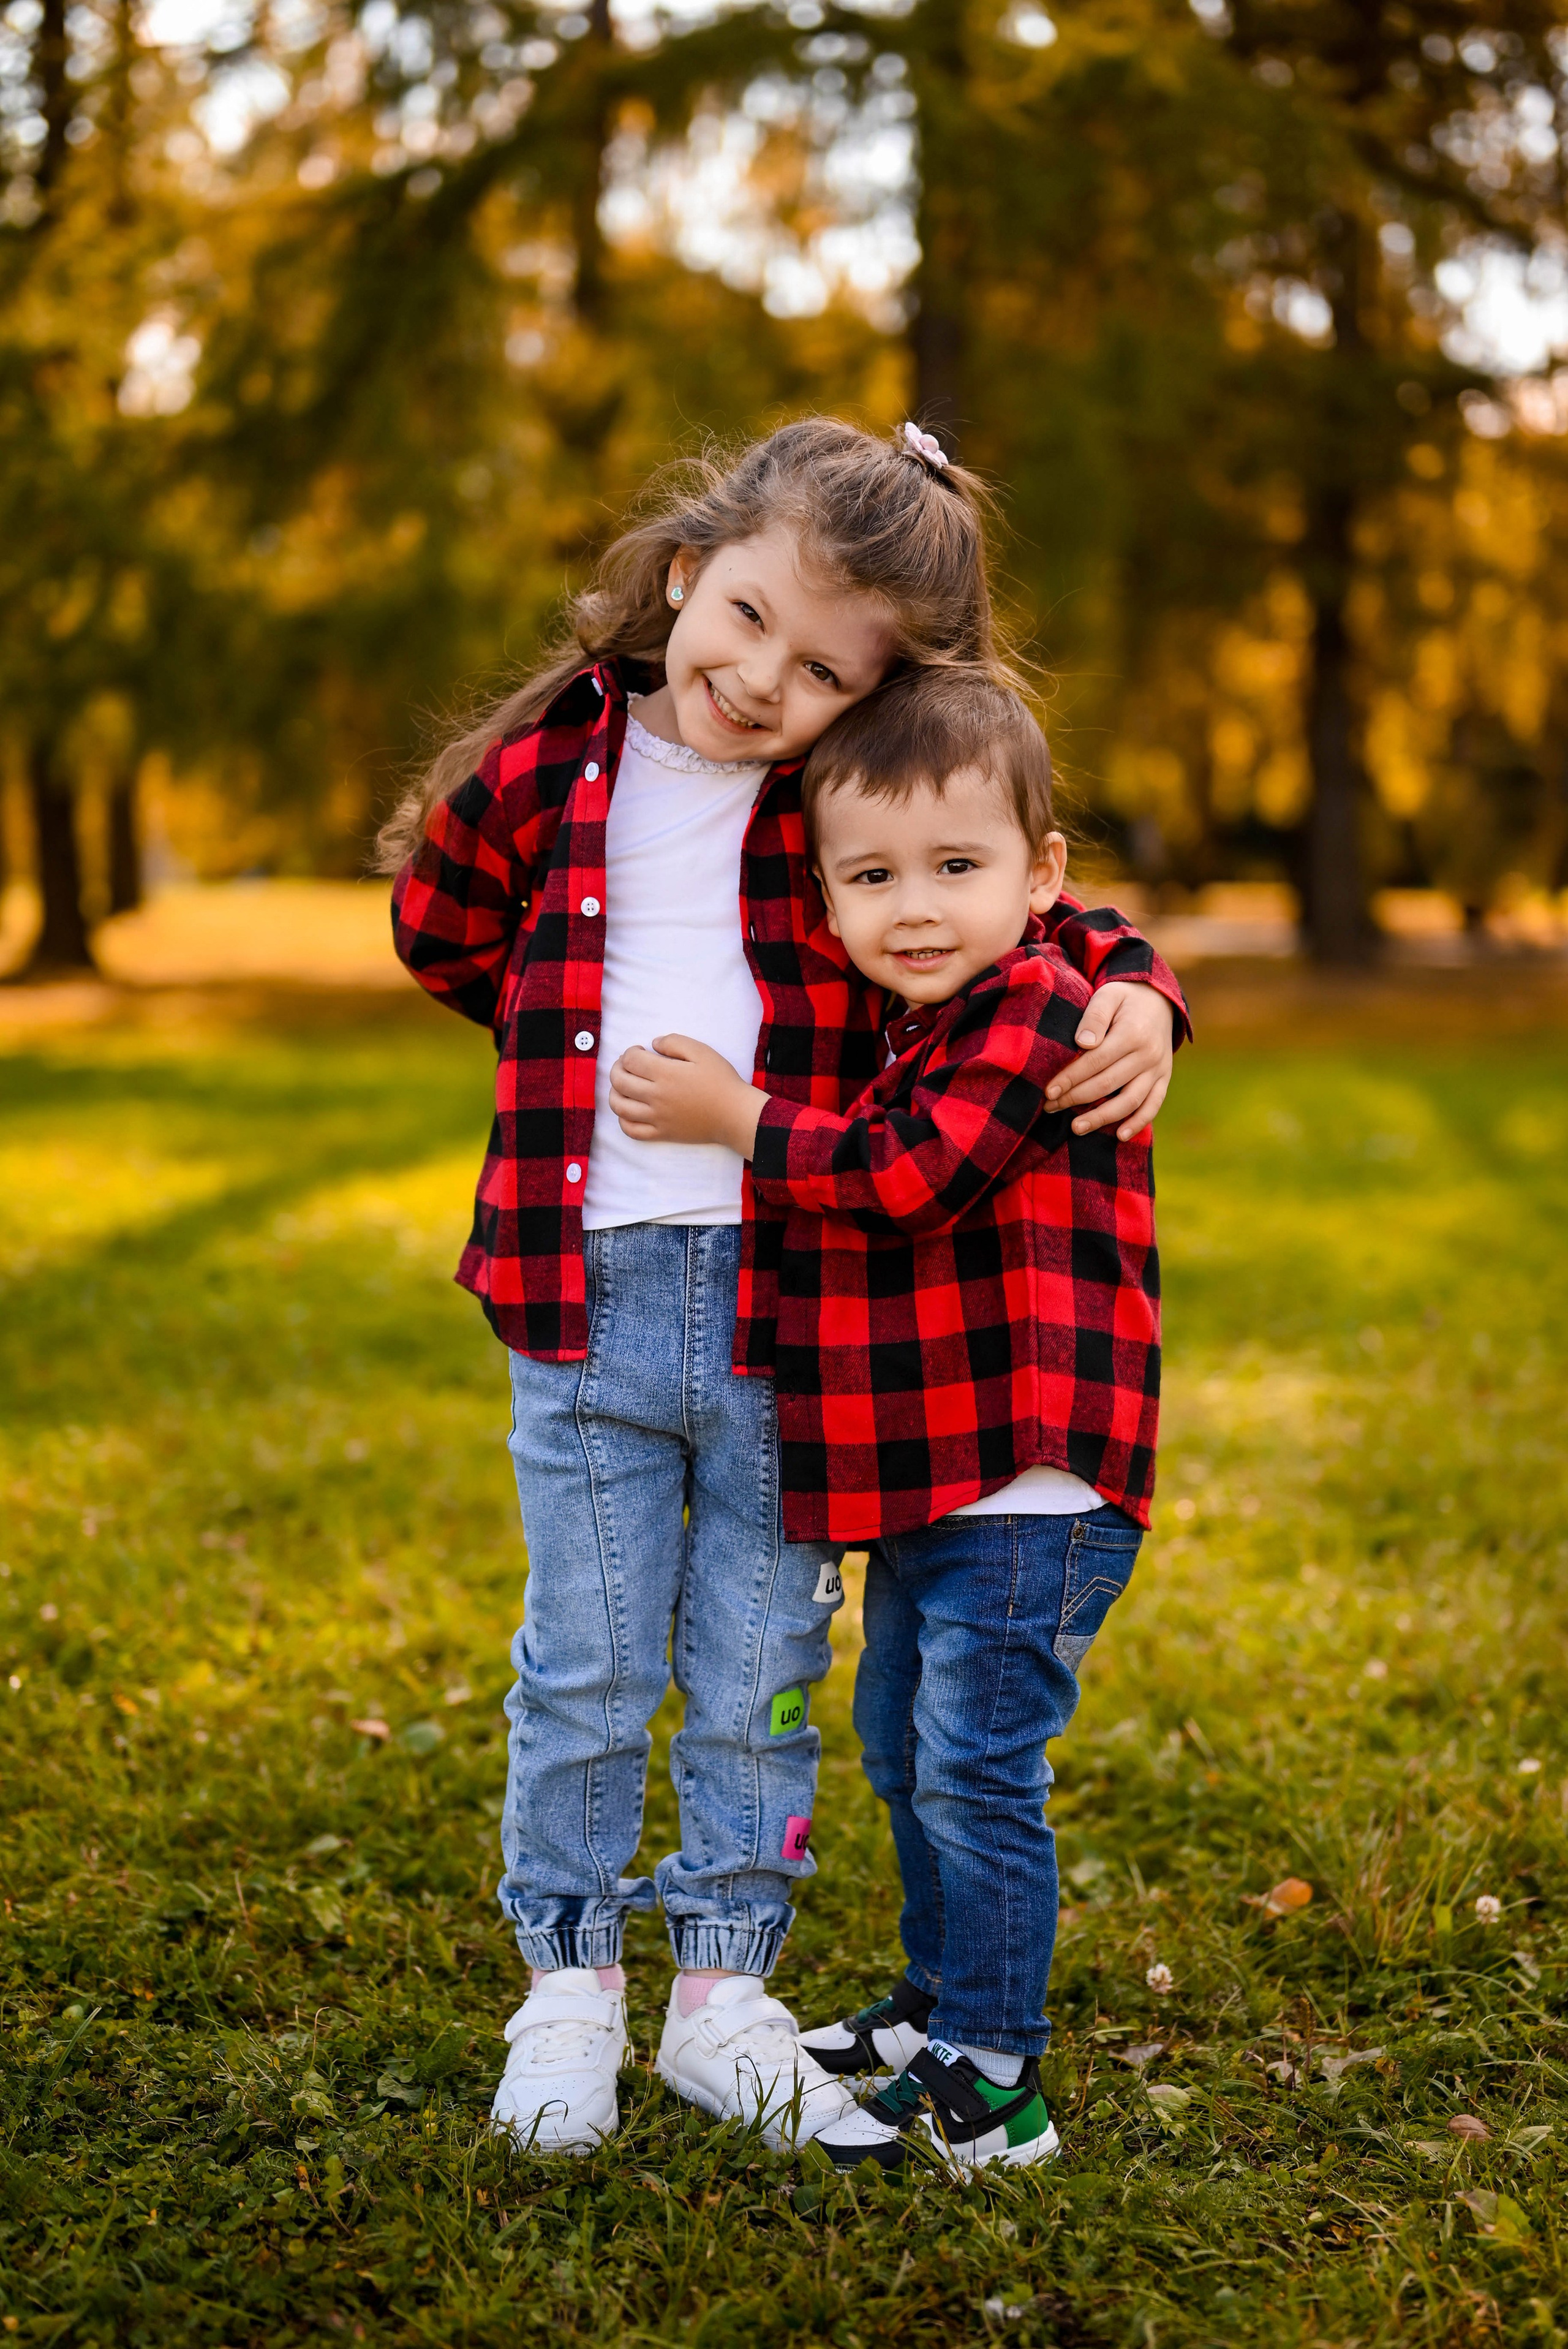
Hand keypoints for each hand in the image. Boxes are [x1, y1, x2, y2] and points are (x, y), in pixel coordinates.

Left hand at [608, 1035, 768, 1156]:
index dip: (630, 1052)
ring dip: (615, 1092)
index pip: (630, 1061)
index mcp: (665, 1074)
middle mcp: (656, 1096)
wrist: (734, 1114)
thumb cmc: (721, 1081)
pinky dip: (623, 1120)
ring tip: (624, 1086)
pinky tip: (629, 1111)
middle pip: (619, 1081)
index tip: (639, 1051)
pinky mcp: (661, 1133)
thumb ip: (675, 1042)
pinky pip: (631, 1131)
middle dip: (618, 1068)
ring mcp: (656, 1117)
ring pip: (619, 1106)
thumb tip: (653, 1044)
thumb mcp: (702, 1051)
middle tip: (627, 1065)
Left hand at [1044, 980, 1174, 1139]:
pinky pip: (1153, 1105)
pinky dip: (1138, 1122)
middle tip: (1050, 1108)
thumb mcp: (1108, 995)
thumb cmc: (1124, 998)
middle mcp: (1148, 1054)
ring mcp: (1159, 1069)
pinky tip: (1119, 1136)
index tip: (1048, 1091)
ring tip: (1075, 1128)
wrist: (1159, 999)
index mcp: (1132, 1033)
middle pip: (1107, 1084)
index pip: (1095, 1062)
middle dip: (1075, 1099)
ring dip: (1102, 1118)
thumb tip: (1083, 1043)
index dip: (1070, 1078)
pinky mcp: (1164, 1078)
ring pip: (1130, 1101)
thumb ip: (1094, 1016)